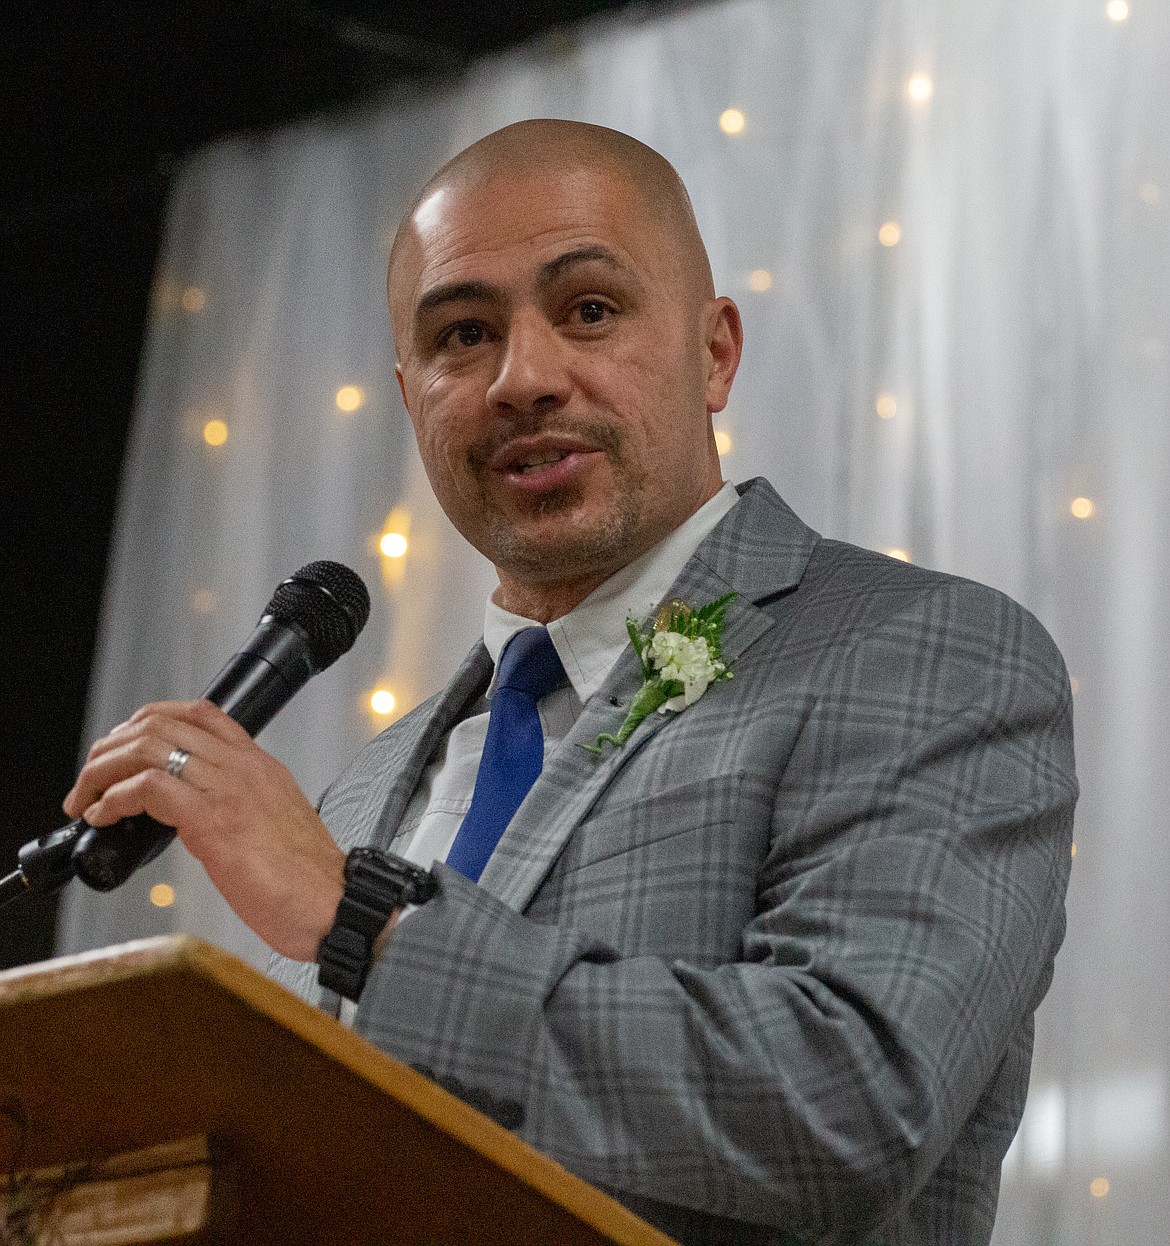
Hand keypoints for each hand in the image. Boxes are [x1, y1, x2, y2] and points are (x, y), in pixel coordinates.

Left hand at [63, 699, 344, 961]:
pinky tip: (103, 818)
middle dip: (112, 747)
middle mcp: (244, 767)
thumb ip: (238, 806)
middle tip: (91, 778)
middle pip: (162, 723)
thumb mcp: (275, 824)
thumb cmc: (308, 880)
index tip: (123, 746)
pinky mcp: (214, 822)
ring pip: (148, 748)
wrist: (335, 904)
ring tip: (85, 798)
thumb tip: (190, 814)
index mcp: (261, 765)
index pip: (201, 713)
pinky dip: (113, 799)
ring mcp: (229, 790)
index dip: (149, 720)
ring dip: (101, 772)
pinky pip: (148, 789)